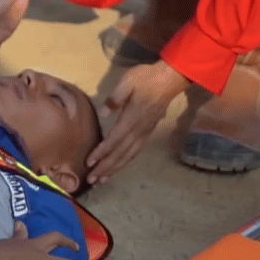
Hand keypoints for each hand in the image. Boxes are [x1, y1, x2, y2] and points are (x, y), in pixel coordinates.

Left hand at [86, 60, 189, 183]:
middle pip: (120, 153)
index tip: (89, 163)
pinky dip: (125, 161)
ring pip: (129, 155)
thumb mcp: (127, 81)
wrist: (170, 79)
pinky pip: (135, 151)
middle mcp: (139, 130)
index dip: (101, 153)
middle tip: (92, 180)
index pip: (114, 140)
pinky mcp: (148, 132)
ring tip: (102, 180)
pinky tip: (118, 166)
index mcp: (132, 119)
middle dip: (105, 168)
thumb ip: (114, 98)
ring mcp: (145, 132)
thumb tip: (103, 113)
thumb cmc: (146, 78)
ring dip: (115, 168)